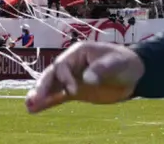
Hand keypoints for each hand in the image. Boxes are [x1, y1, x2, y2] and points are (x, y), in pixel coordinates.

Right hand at [25, 42, 144, 113]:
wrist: (134, 74)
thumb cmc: (125, 62)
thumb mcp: (116, 62)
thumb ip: (102, 69)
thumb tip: (88, 79)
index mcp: (79, 52)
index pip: (63, 64)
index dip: (64, 78)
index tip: (73, 91)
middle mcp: (71, 64)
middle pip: (52, 75)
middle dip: (43, 87)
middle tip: (34, 99)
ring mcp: (72, 78)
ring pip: (52, 86)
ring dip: (40, 95)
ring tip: (29, 106)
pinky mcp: (75, 91)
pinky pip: (58, 96)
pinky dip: (47, 102)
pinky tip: (34, 109)